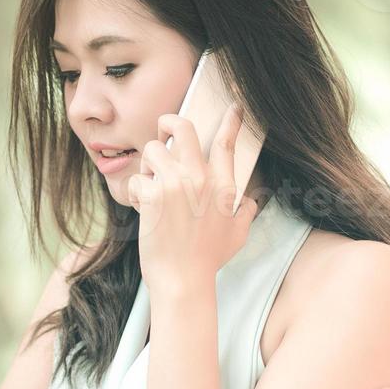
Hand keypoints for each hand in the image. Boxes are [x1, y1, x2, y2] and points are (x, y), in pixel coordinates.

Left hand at [125, 102, 259, 290]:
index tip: (233, 108)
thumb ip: (246, 212)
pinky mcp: (152, 194)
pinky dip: (137, 192)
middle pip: (182, 127)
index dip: (231, 121)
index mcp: (223, 186)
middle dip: (168, 122)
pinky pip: (137, 179)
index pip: (226, 144)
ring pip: (153, 149)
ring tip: (152, 185)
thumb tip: (253, 201)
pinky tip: (144, 209)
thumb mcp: (237, 234)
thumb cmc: (208, 259)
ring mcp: (175, 184)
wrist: (182, 279)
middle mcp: (200, 178)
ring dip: (149, 165)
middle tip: (163, 131)